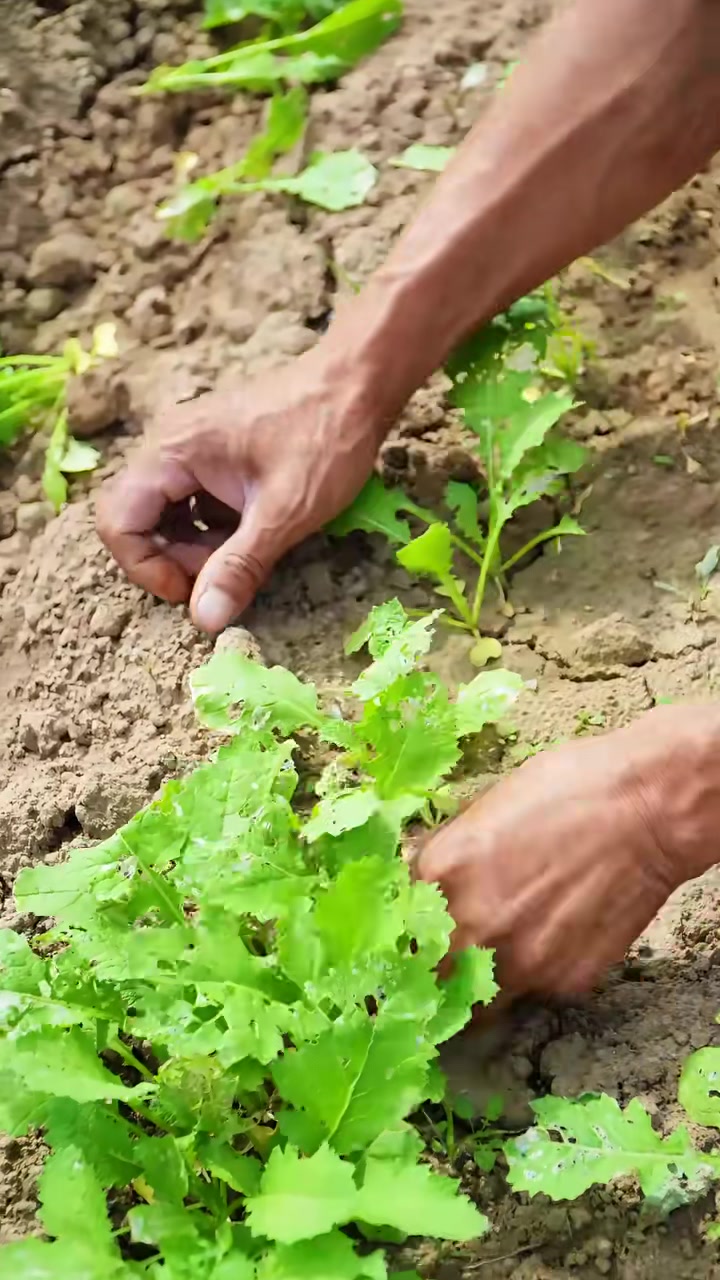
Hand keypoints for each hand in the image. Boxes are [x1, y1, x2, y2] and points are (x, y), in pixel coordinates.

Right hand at [96, 347, 385, 632]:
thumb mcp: (285, 513)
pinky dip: (216, 530)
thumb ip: (240, 566)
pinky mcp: (215, 457)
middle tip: (229, 571)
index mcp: (172, 451)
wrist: (359, 384)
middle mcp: (170, 445)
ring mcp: (192, 449)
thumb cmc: (326, 439)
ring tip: (249, 550)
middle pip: (138, 520)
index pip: (117, 521)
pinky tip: (257, 530)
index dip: (146, 567)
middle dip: (175, 560)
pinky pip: (194, 504)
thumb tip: (205, 620)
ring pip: (167, 516)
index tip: (194, 589)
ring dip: (197, 548)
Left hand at [417, 705, 719, 999]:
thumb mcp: (484, 810)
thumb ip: (449, 859)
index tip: (409, 935)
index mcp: (440, 874)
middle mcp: (469, 927)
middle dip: (432, 969)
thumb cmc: (566, 789)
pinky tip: (556, 937)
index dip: (405, 930)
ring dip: (477, 987)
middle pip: (426, 975)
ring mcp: (516, 961)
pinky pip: (534, 990)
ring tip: (497, 958)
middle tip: (444, 960)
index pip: (396, 924)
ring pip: (475, 1002)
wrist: (644, 810)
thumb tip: (425, 887)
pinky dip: (536, 974)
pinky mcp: (562, 981)